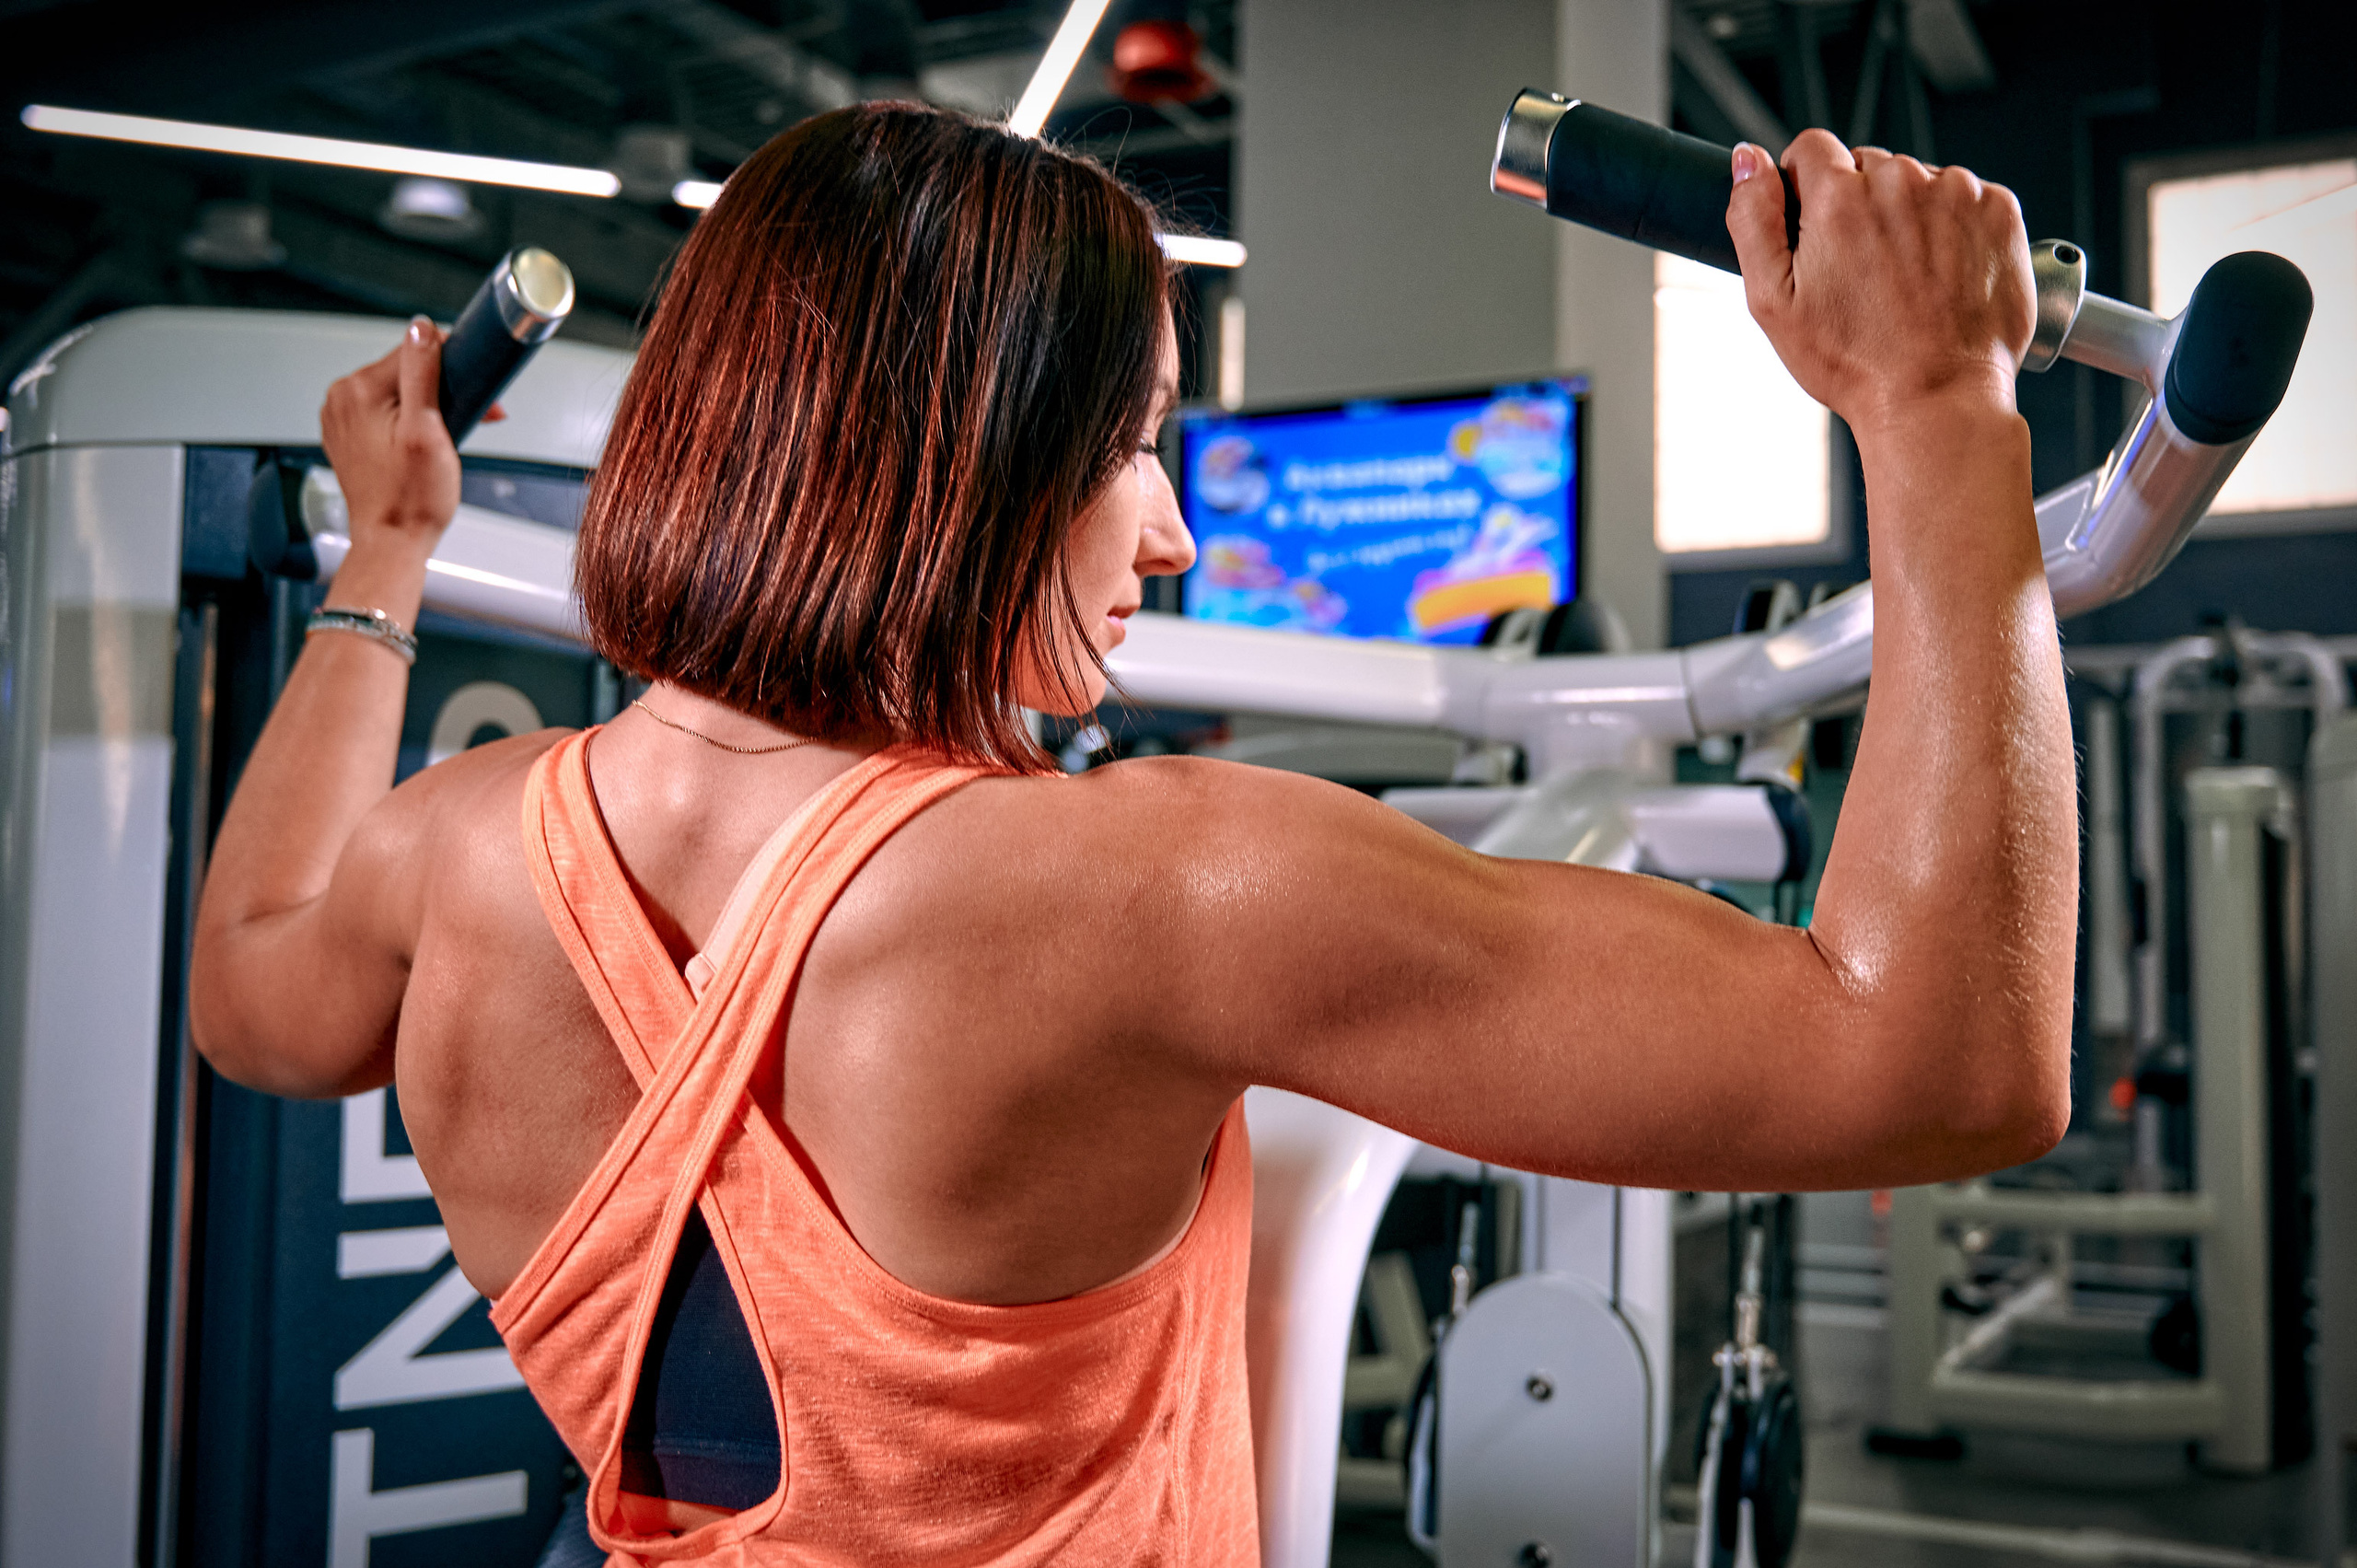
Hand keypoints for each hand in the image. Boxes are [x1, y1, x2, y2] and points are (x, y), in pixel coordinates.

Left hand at [320, 317, 469, 560]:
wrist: (392, 541)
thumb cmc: (413, 498)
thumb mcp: (427, 430)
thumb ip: (421, 373)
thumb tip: (419, 328)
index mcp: (357, 390)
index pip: (413, 352)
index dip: (452, 369)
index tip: (474, 399)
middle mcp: (341, 399)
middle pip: (404, 372)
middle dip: (442, 390)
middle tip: (470, 422)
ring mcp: (341, 418)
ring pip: (397, 391)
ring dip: (427, 406)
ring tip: (444, 439)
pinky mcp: (349, 435)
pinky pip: (385, 412)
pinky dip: (408, 421)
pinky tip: (422, 445)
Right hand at [1726, 130, 2033, 438]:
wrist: (1936, 397)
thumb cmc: (1853, 362)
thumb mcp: (1772, 302)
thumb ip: (1752, 219)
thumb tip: (1747, 160)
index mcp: (1839, 197)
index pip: (1812, 148)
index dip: (1806, 187)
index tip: (1817, 229)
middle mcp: (1901, 181)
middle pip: (1868, 165)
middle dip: (1859, 205)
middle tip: (1863, 271)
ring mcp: (1957, 192)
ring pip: (1918, 181)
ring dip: (1908, 214)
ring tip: (1906, 278)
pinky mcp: (1998, 210)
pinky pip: (1966, 198)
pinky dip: (1954, 226)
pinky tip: (1942, 273)